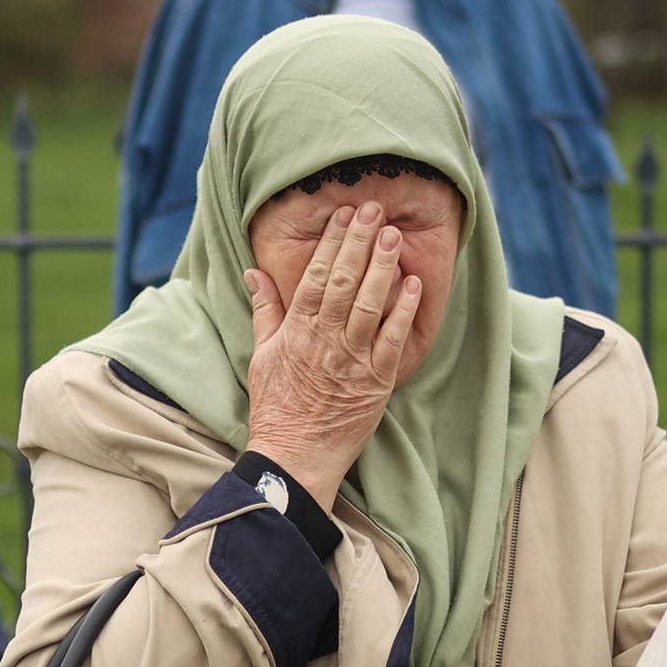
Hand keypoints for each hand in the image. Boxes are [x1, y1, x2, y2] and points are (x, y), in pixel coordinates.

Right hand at [245, 201, 420, 510]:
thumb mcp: (262, 354)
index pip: (317, 275)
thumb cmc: (276, 407)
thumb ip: (265, 310)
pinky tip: (412, 284)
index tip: (343, 215)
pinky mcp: (377, 381)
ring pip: (371, 303)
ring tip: (392, 234)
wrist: (295, 456)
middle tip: (373, 209)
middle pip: (345, 281)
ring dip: (382, 266)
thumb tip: (254, 272)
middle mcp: (326, 339)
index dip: (331, 242)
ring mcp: (353, 359)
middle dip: (360, 241)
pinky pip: (393, 339)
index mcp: (297, 330)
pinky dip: (403, 310)